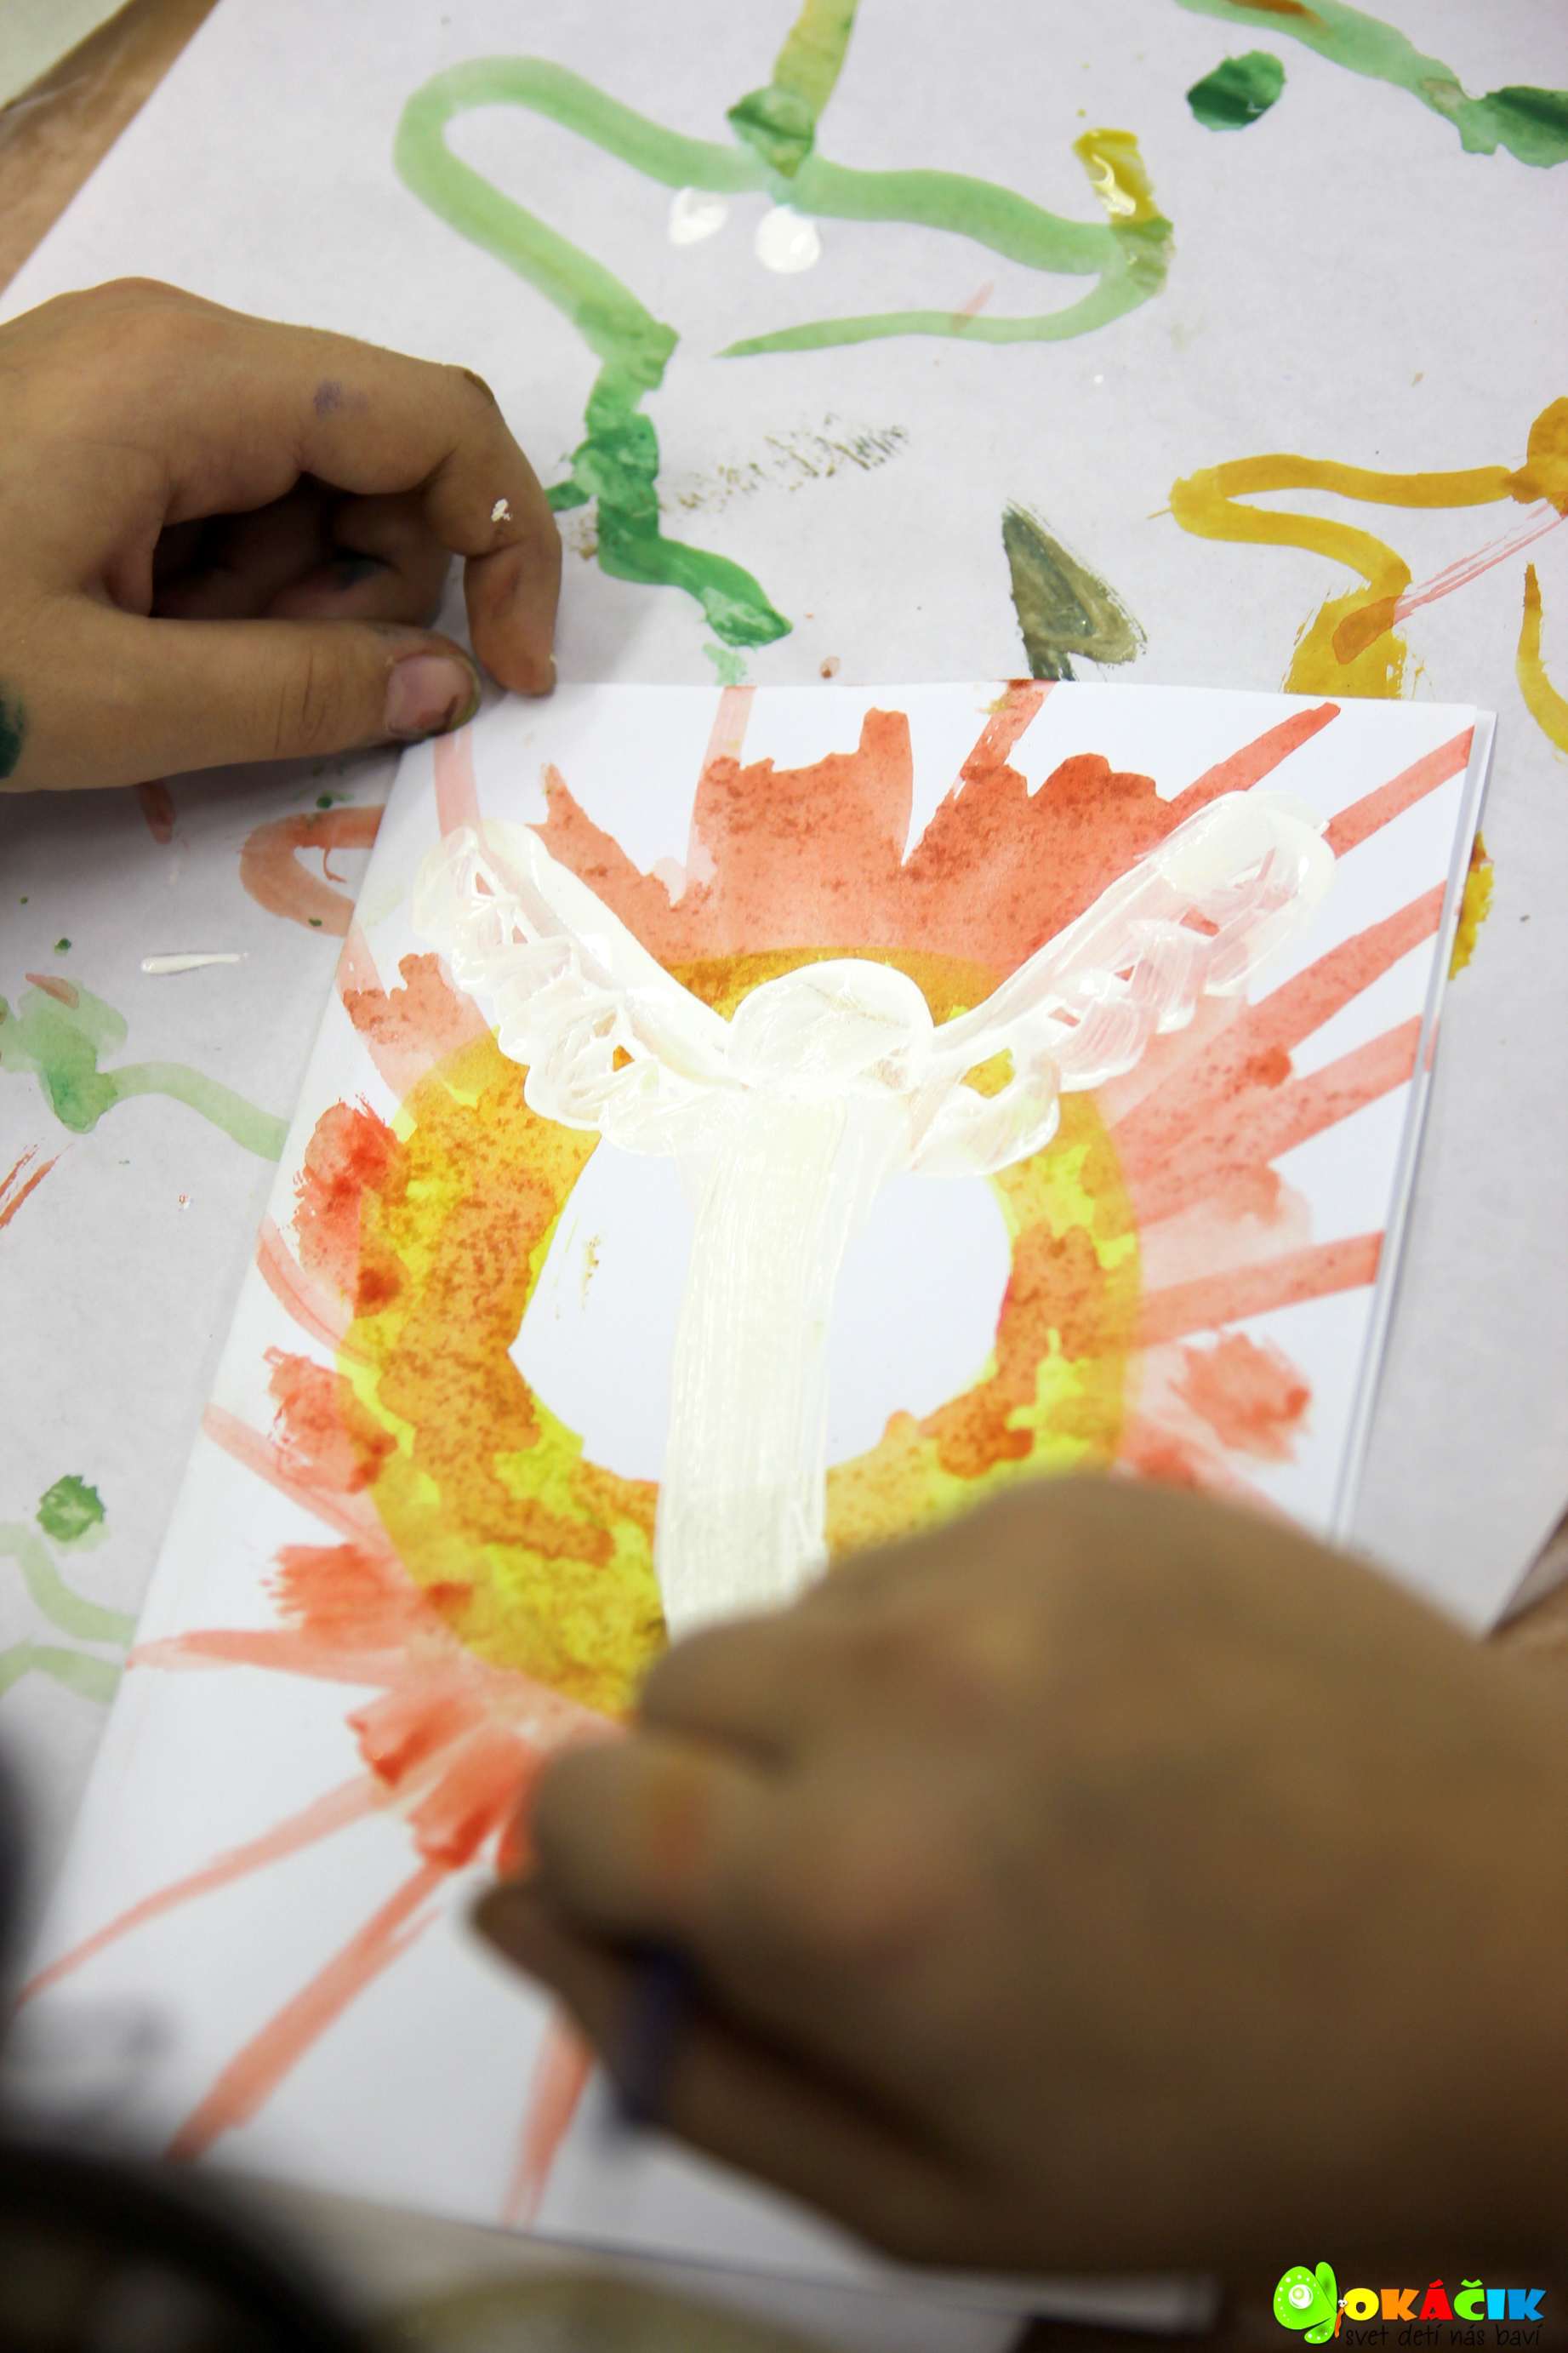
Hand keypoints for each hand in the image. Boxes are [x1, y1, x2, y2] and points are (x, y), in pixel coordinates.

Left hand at [0, 279, 559, 789]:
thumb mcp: (103, 697)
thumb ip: (292, 698)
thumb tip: (449, 686)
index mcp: (192, 377)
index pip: (437, 425)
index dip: (506, 552)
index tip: (511, 677)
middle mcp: (179, 348)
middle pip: (376, 470)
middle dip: (356, 597)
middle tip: (240, 681)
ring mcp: (134, 376)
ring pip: (304, 499)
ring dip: (277, 604)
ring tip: (156, 659)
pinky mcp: (101, 421)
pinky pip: (226, 504)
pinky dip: (219, 589)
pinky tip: (132, 631)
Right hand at [476, 1478, 1567, 2271]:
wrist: (1524, 1943)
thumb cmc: (1236, 2118)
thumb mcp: (933, 2193)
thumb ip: (688, 2063)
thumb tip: (513, 1918)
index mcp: (845, 1888)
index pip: (575, 1810)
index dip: (619, 1880)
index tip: (707, 1921)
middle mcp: (900, 1685)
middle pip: (674, 1691)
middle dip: (726, 1790)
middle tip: (880, 1877)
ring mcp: (1005, 1561)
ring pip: (803, 1616)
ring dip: (846, 1707)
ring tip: (1011, 1799)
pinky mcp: (1092, 1493)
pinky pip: (928, 1557)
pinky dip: (956, 1636)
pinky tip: (1091, 1720)